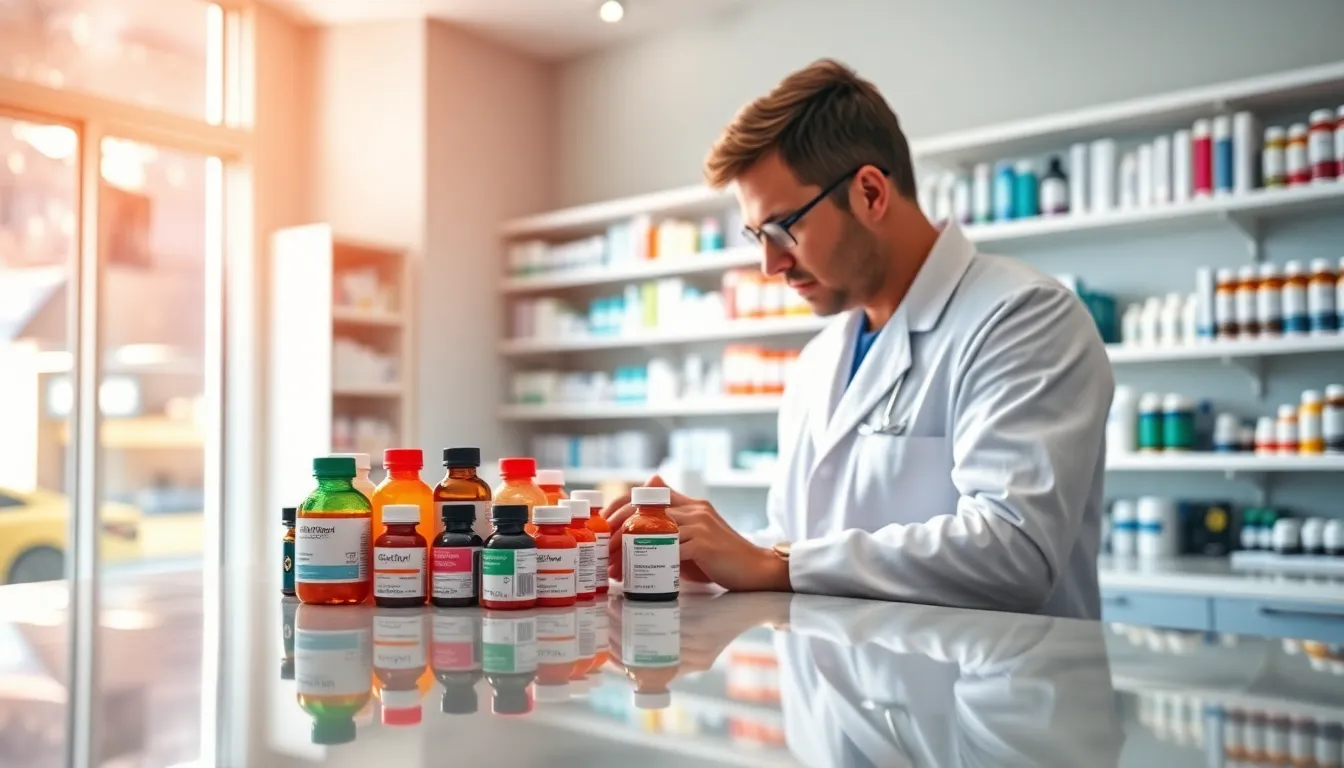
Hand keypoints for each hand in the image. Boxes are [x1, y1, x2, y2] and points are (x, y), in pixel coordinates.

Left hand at [602, 474, 790, 592]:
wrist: (757, 568)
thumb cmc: (722, 558)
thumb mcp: (696, 537)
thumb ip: (674, 528)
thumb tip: (643, 524)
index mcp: (690, 504)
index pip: (647, 495)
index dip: (620, 507)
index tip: (603, 525)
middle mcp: (694, 509)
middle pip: (644, 513)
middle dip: (617, 532)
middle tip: (602, 552)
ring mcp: (699, 525)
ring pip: (652, 532)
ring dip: (628, 553)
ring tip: (614, 570)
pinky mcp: (703, 544)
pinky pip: (669, 550)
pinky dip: (651, 564)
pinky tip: (638, 576)